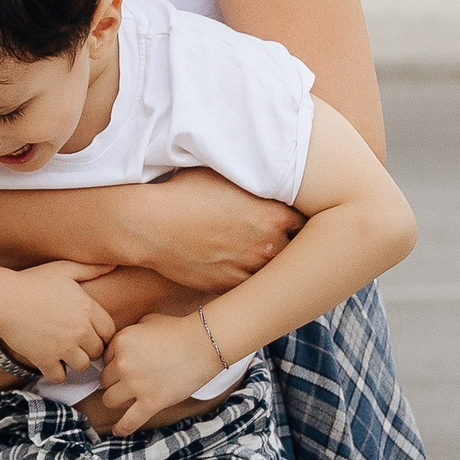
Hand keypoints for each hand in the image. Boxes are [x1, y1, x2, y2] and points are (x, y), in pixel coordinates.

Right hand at [0, 261, 118, 385]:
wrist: (2, 299)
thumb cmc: (32, 282)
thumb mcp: (63, 269)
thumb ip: (90, 269)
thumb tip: (113, 265)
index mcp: (87, 308)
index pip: (109, 331)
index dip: (101, 334)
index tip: (90, 332)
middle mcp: (80, 330)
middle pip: (98, 351)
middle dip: (89, 349)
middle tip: (77, 344)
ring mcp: (63, 347)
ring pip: (82, 366)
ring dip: (75, 362)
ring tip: (65, 354)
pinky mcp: (45, 359)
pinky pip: (60, 377)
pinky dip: (56, 373)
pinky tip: (51, 363)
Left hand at [96, 311, 224, 435]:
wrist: (204, 344)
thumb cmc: (180, 331)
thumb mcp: (148, 322)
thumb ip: (130, 333)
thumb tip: (121, 347)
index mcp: (121, 342)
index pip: (105, 360)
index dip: (115, 363)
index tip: (128, 365)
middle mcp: (123, 364)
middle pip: (105, 381)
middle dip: (115, 381)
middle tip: (131, 380)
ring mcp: (136, 385)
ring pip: (110, 400)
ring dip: (117, 400)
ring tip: (128, 399)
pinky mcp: (151, 402)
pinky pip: (129, 421)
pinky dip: (122, 428)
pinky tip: (117, 431)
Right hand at [119, 169, 301, 292]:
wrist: (150, 225)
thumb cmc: (184, 191)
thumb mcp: (226, 174)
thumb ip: (256, 180)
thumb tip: (269, 173)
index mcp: (275, 216)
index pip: (309, 221)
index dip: (303, 217)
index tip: (297, 213)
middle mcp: (268, 246)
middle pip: (297, 249)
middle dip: (291, 241)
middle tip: (282, 233)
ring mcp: (248, 269)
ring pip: (275, 271)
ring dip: (271, 262)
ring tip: (257, 249)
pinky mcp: (228, 285)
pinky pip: (250, 284)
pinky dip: (249, 275)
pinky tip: (238, 261)